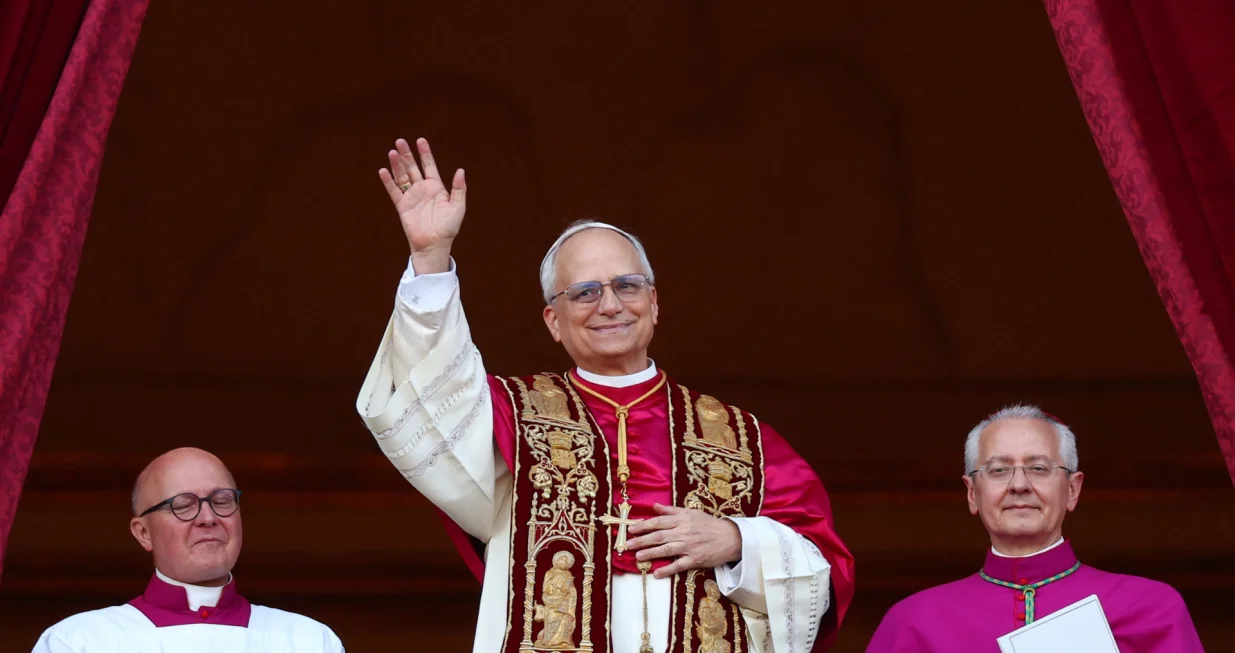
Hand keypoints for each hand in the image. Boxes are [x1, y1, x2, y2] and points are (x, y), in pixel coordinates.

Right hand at [377, 137, 465, 271]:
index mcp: (436, 187)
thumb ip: (459, 188)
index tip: (420, 140)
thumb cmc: (448, 227)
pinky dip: (388, 181)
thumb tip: (461, 170)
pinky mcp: (402, 206)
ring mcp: (411, 197)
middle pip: (413, 167)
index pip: (429, 165)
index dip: (425, 153)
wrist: (435, 244)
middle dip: (407, 154)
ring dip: (397, 164)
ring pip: (402, 176)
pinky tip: (383, 171)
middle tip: (400, 141)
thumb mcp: (458, 206)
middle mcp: (422, 189)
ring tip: (392, 152)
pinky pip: (394, 191)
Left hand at [626, 504, 742, 578]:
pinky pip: (679, 565)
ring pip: (666, 550)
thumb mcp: (691, 512)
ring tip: (637, 557)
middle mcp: (683, 533)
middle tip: (627, 544)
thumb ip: (671, 510)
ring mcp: (689, 547)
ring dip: (651, 553)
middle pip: (659, 536)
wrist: (730, 537)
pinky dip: (668, 570)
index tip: (631, 529)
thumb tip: (654, 506)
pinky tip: (657, 573)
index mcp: (682, 520)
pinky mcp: (695, 560)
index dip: (643, 526)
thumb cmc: (709, 524)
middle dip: (642, 540)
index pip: (658, 522)